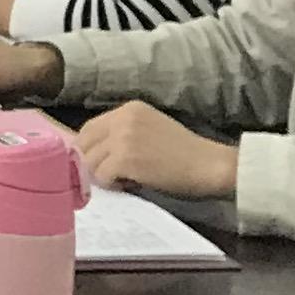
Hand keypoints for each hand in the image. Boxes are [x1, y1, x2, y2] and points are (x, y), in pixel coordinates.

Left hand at [75, 101, 238, 203]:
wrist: (209, 165)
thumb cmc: (186, 154)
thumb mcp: (151, 130)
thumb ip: (123, 134)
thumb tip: (95, 152)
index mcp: (129, 109)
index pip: (90, 128)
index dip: (90, 149)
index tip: (98, 163)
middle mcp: (123, 118)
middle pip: (85, 144)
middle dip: (92, 163)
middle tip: (112, 175)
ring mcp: (122, 137)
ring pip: (90, 162)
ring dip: (104, 175)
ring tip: (126, 179)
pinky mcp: (125, 158)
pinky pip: (102, 176)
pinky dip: (113, 185)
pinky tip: (132, 184)